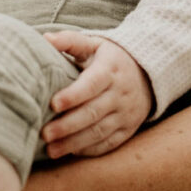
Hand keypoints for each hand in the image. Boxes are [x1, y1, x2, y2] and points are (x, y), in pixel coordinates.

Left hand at [40, 31, 153, 158]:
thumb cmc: (109, 58)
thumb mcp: (94, 44)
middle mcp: (120, 93)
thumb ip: (70, 41)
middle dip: (68, 125)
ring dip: (74, 143)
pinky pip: (108, 143)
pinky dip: (89, 150)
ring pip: (99, 132)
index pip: (92, 84)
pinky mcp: (127, 129)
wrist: (147, 74)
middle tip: (44, 134)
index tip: (53, 104)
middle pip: (93, 112)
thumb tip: (45, 39)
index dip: (73, 95)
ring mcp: (126, 114)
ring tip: (51, 150)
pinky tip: (69, 152)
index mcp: (110, 69)